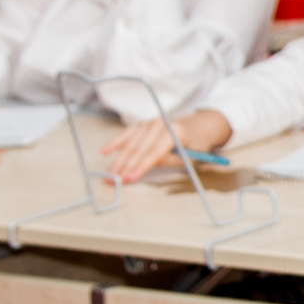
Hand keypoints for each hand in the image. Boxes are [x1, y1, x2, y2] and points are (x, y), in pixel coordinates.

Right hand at [100, 110, 231, 183]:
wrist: (199, 126)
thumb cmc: (195, 145)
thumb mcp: (189, 157)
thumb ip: (168, 161)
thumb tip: (144, 166)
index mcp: (174, 131)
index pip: (154, 152)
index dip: (140, 166)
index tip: (129, 178)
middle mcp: (160, 124)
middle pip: (139, 149)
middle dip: (125, 167)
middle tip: (114, 181)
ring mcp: (150, 123)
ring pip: (131, 144)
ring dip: (119, 160)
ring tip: (109, 175)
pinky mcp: (142, 125)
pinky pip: (126, 134)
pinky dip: (115, 142)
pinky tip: (105, 151)